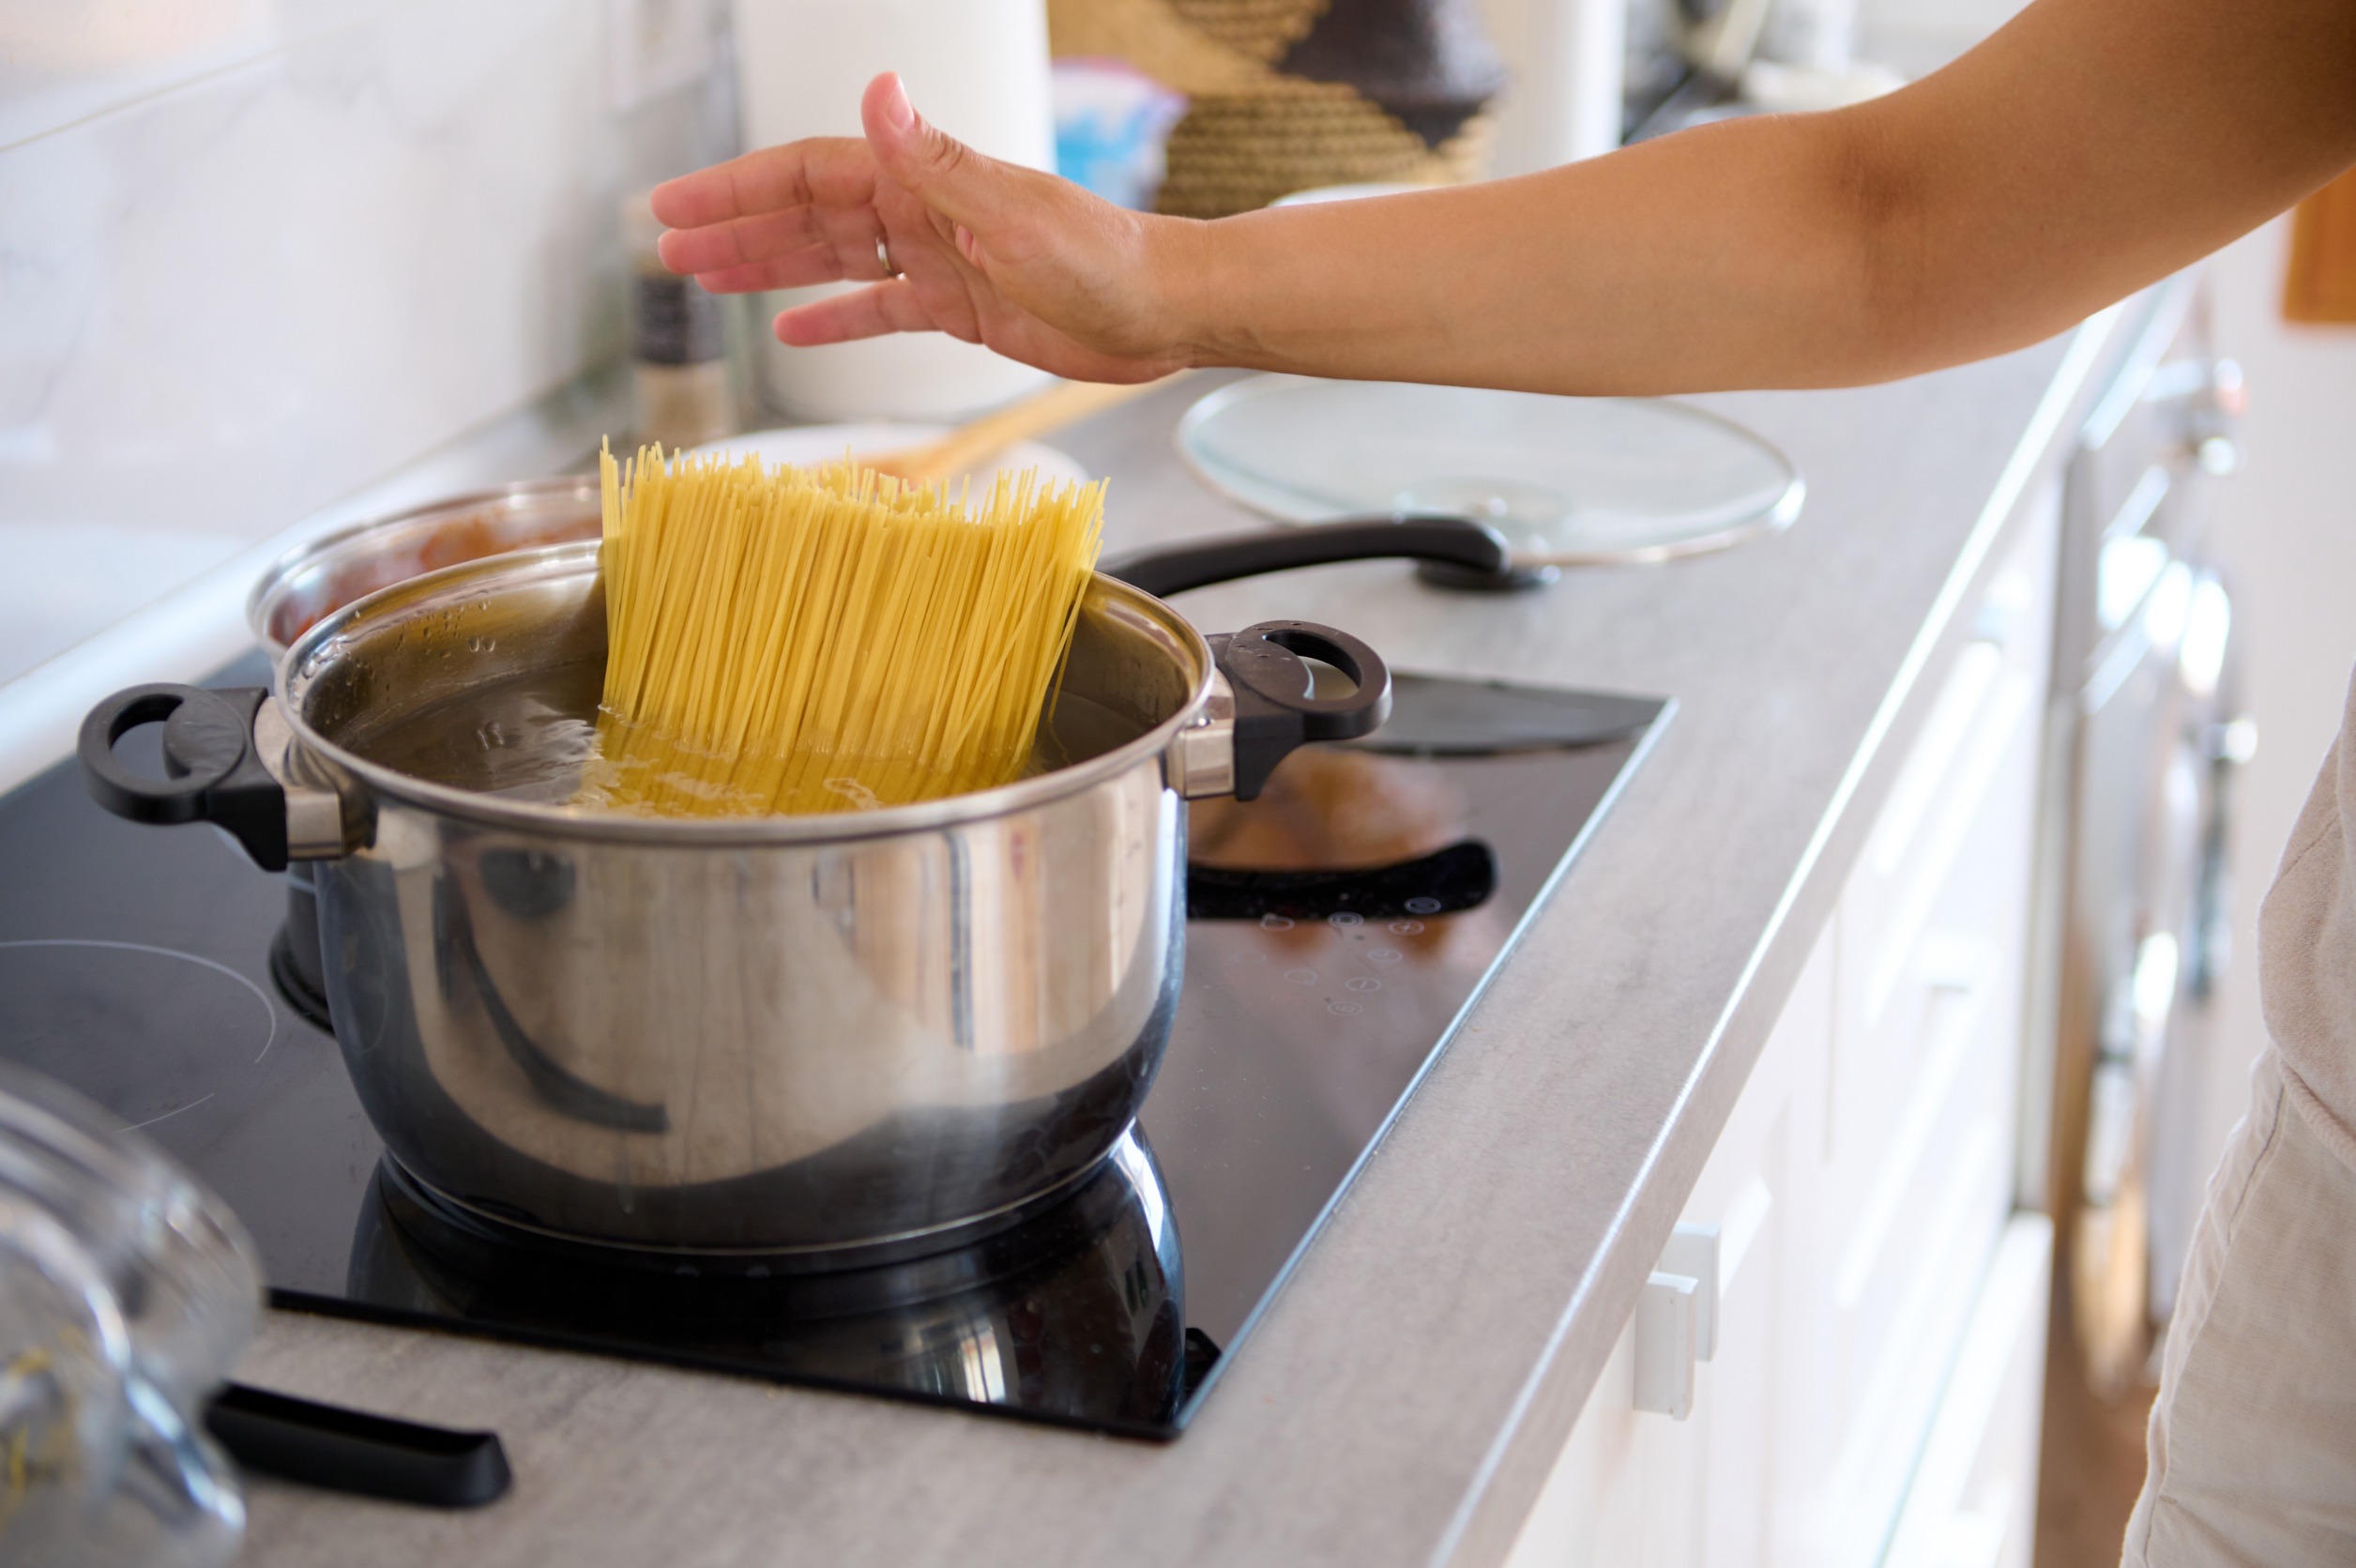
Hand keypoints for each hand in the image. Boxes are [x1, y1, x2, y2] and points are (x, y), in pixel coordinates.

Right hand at [649, 72, 1202, 383]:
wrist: (1164, 311)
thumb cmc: (1103, 259)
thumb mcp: (1010, 212)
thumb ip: (937, 160)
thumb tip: (879, 91)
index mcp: (926, 181)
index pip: (809, 177)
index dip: (738, 188)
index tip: (677, 204)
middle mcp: (925, 214)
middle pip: (808, 216)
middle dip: (736, 228)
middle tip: (667, 248)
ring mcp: (940, 259)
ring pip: (834, 260)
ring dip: (770, 268)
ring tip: (706, 281)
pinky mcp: (961, 307)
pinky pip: (881, 309)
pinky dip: (836, 318)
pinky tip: (792, 332)